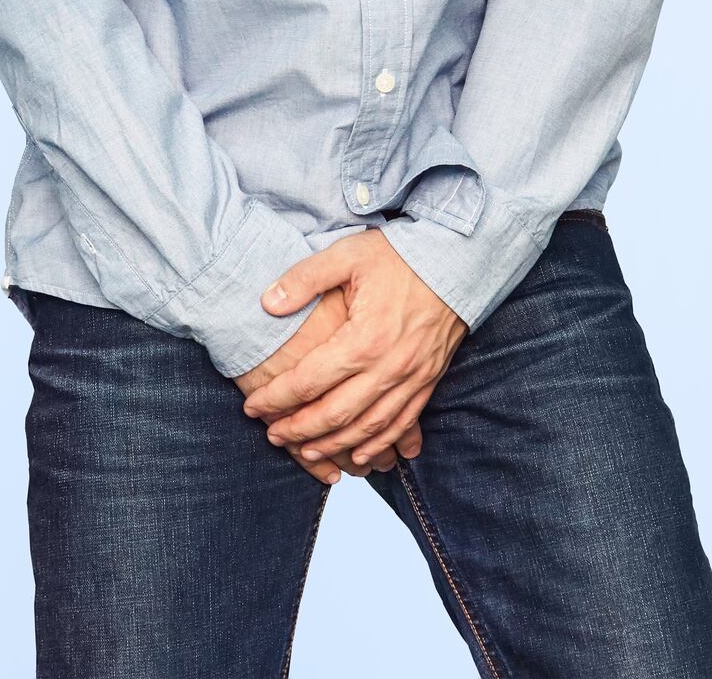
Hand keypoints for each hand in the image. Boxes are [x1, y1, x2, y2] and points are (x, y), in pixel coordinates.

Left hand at [243, 227, 466, 466]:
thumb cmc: (401, 256)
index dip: (276, 398)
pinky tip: (359, 456)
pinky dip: (378, 445)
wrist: (458, 263)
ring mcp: (412, 378)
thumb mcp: (348, 255)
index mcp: (364, 338)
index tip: (252, 406)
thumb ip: (305, 278)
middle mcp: (389, 367)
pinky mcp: (428, 382)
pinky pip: (402, 424)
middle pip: (335, 414)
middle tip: (272, 435)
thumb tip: (267, 303)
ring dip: (334, 445)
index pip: (309, 381)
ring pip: (367, 428)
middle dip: (298, 430)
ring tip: (305, 453)